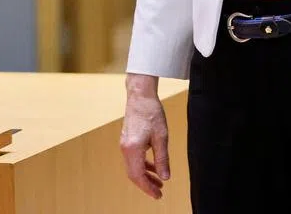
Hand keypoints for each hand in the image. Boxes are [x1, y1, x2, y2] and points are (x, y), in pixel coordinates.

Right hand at [120, 75, 170, 198]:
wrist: (140, 96)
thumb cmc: (151, 113)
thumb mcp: (161, 137)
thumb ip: (162, 158)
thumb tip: (165, 176)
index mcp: (133, 149)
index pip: (138, 176)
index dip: (148, 188)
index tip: (158, 194)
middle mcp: (125, 149)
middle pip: (134, 174)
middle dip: (146, 185)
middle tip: (159, 192)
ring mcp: (125, 145)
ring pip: (133, 167)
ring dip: (145, 176)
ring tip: (159, 182)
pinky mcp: (127, 141)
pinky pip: (134, 159)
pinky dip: (143, 165)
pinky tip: (153, 167)